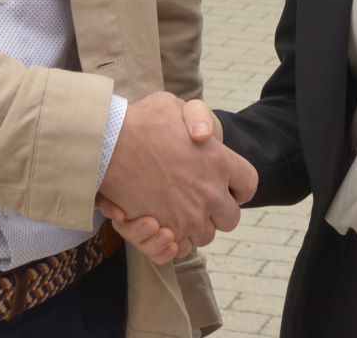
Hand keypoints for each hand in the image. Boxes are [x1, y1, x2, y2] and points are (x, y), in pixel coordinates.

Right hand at [98, 98, 254, 263]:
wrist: (107, 143)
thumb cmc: (139, 122)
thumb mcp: (174, 105)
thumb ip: (198, 116)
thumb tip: (205, 136)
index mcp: (220, 161)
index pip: (248, 185)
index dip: (240, 189)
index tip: (228, 188)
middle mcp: (210, 193)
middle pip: (230, 219)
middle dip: (218, 213)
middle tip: (198, 202)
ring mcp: (190, 217)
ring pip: (204, 236)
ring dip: (193, 227)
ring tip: (173, 211)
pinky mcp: (166, 232)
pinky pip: (178, 250)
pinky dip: (170, 244)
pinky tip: (158, 227)